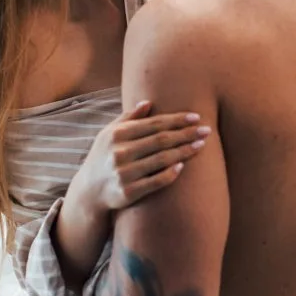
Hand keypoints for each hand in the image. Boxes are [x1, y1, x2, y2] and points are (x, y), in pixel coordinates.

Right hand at [71, 101, 210, 216]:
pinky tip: (183, 166)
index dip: (176, 120)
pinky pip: (155, 182)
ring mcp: (124, 173)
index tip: (196, 117)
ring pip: (162, 159)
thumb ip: (128, 118)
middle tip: (206, 130)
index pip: (153, 124)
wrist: (88, 192)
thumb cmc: (103, 157)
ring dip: (184, 151)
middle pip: (161, 140)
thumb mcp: (108, 134)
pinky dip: (170, 173)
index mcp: (117, 135)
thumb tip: (148, 102)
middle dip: (186, 134)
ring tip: (201, 145)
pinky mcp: (128, 193)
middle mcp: (120, 153)